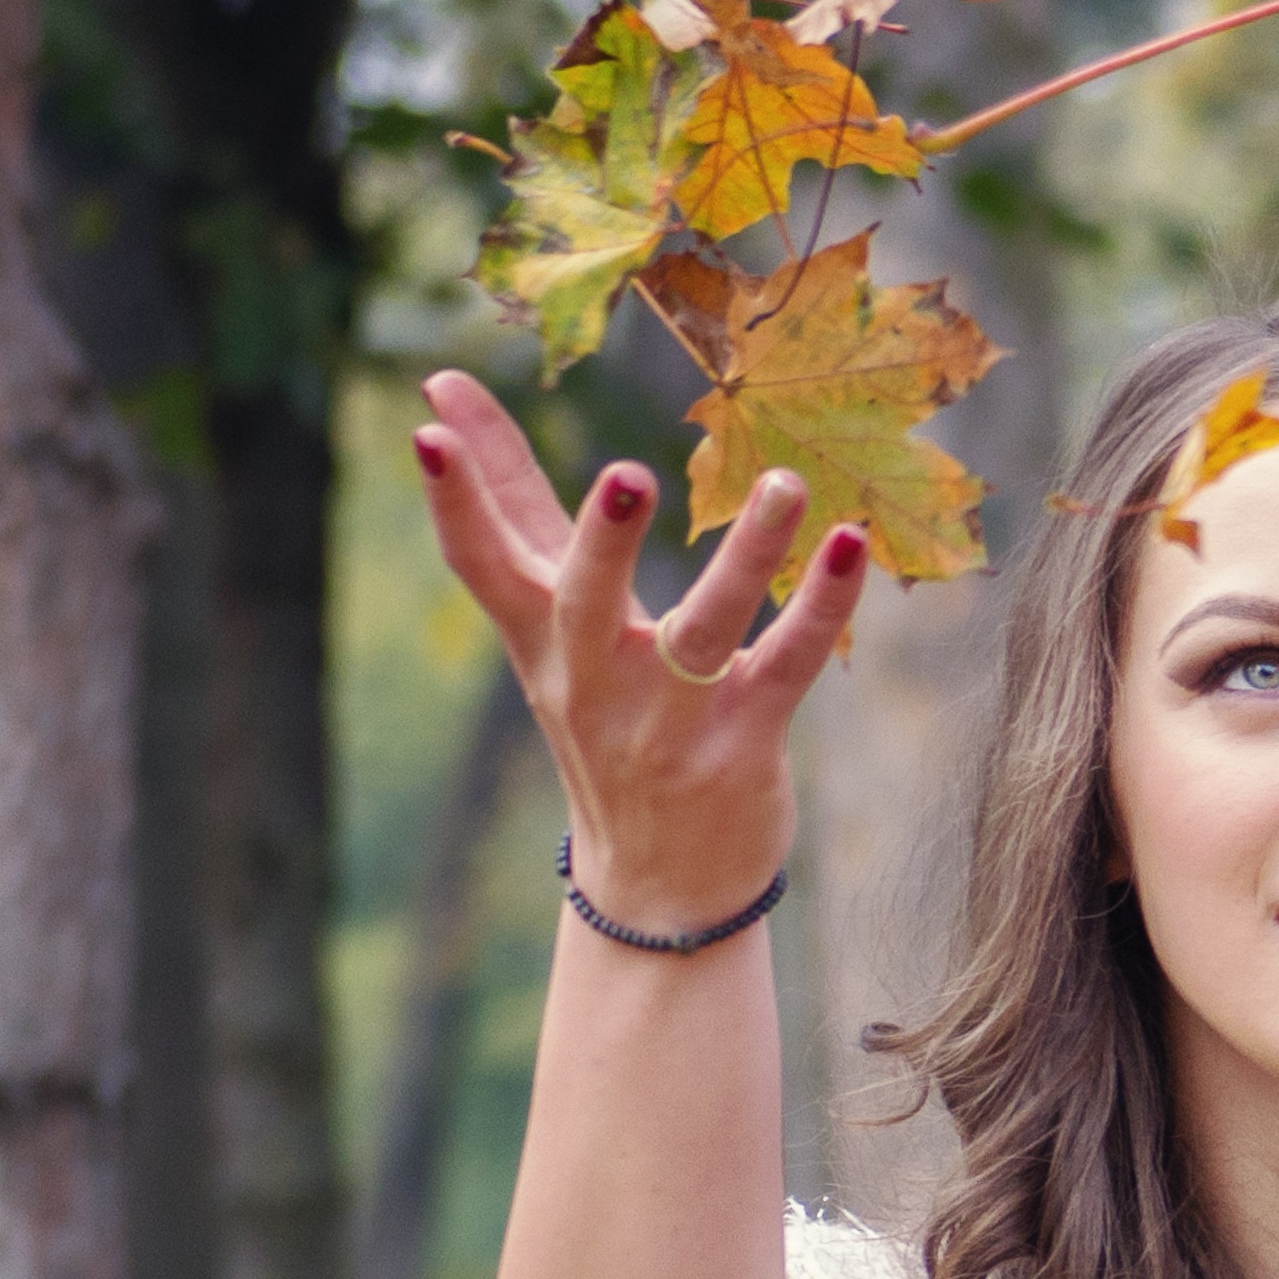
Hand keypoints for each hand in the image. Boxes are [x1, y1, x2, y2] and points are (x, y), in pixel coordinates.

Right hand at [411, 370, 868, 926]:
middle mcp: (594, 680)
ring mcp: (669, 719)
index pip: (482, 565)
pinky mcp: (741, 745)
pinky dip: (822, 606)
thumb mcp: (544, 627)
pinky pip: (785, 665)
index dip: (454, 501)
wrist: (658, 885)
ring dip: (748, 556)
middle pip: (586, 603)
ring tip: (785, 483)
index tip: (428, 429)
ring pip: (704, 631)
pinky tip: (849, 544)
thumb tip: (437, 393)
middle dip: (603, 542)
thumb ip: (507, 510)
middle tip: (626, 473)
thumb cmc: (601, 718)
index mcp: (540, 642)